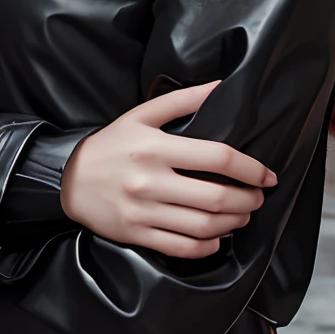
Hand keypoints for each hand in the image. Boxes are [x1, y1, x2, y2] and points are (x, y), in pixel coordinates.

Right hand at [60, 82, 275, 258]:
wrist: (67, 180)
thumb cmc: (110, 146)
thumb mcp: (140, 116)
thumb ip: (181, 101)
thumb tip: (220, 86)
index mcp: (156, 147)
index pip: (218, 157)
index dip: (251, 168)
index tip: (267, 175)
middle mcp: (151, 181)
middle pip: (216, 197)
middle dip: (248, 200)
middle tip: (257, 198)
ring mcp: (143, 211)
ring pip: (203, 226)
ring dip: (233, 223)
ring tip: (242, 216)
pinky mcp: (136, 234)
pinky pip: (182, 247)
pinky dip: (207, 246)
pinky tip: (216, 237)